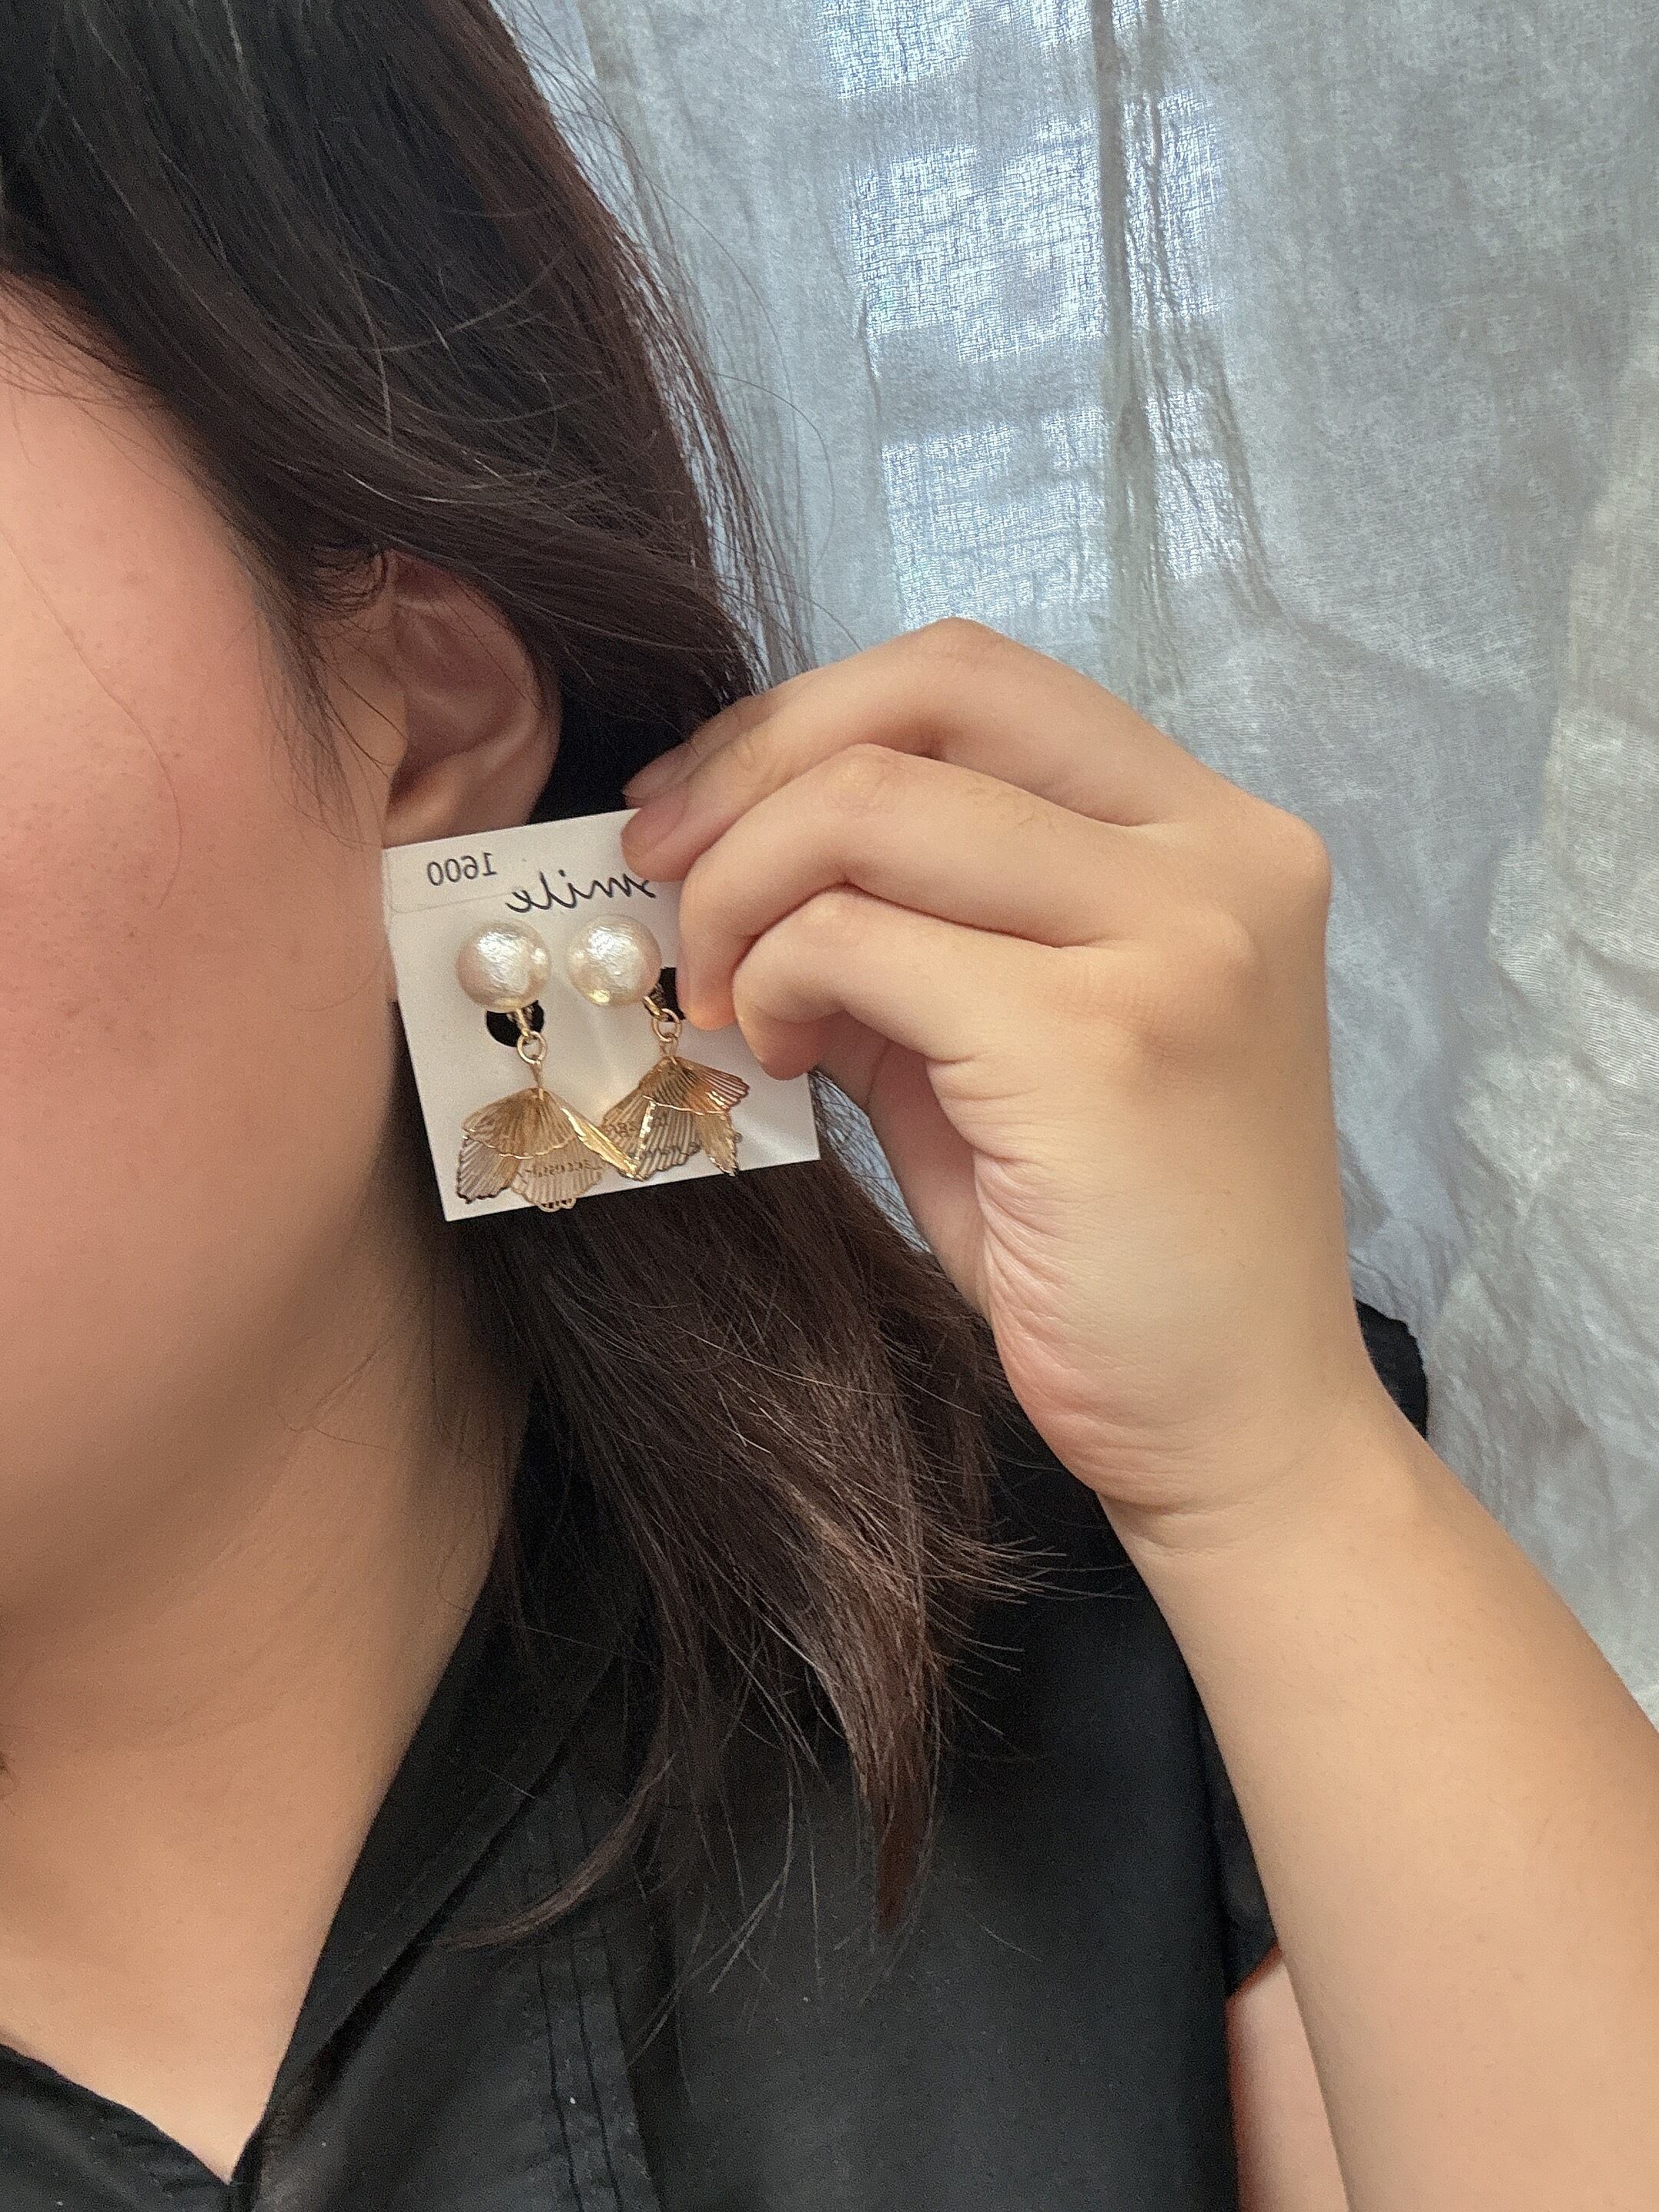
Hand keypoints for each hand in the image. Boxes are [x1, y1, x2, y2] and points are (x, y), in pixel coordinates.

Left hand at [618, 619, 1395, 1547]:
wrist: (1236, 1424)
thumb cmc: (1115, 1242)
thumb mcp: (1009, 1039)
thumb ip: (910, 927)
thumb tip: (727, 857)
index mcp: (1212, 831)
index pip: (975, 679)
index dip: (801, 719)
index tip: (694, 812)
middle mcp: (1219, 854)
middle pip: (924, 697)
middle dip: (747, 769)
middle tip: (657, 872)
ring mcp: (1177, 939)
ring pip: (872, 808)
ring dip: (743, 889)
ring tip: (728, 996)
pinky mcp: (1101, 1044)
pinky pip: (858, 941)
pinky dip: (776, 978)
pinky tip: (776, 1051)